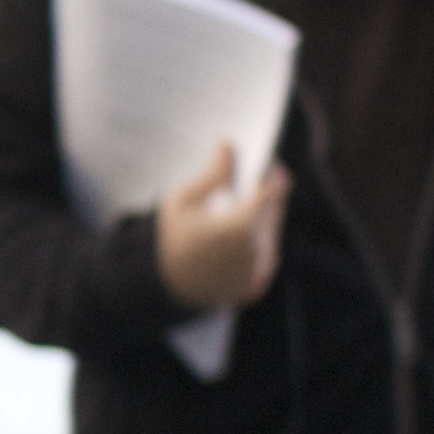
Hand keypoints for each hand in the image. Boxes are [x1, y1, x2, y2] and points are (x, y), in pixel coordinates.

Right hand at [155, 137, 290, 314]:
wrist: (158, 288)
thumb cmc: (168, 239)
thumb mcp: (182, 201)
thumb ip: (213, 174)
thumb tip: (229, 145)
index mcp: (242, 225)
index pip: (275, 189)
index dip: (271, 173)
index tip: (261, 163)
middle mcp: (258, 249)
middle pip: (274, 209)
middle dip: (262, 195)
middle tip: (240, 187)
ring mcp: (260, 269)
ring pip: (271, 232)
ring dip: (259, 219)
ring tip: (229, 215)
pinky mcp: (257, 283)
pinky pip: (265, 254)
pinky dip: (253, 243)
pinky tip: (229, 240)